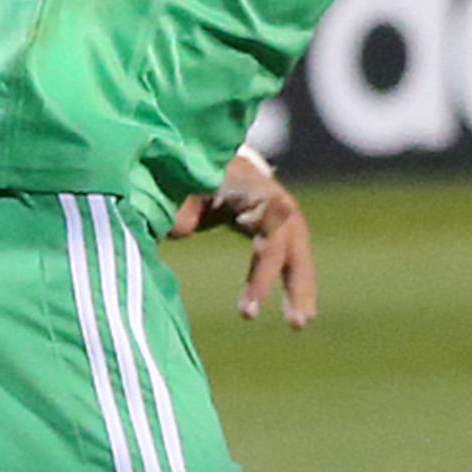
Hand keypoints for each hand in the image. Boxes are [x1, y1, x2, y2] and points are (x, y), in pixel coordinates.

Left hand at [172, 146, 315, 327]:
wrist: (179, 147)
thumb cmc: (171, 171)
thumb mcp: (172, 193)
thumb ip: (177, 212)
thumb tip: (180, 231)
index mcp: (246, 185)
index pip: (269, 234)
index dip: (262, 276)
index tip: (248, 315)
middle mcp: (266, 193)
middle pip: (292, 240)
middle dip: (297, 282)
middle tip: (296, 324)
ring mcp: (269, 203)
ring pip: (293, 246)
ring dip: (300, 284)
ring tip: (300, 323)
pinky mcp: (262, 214)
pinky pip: (282, 249)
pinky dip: (288, 276)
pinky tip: (294, 308)